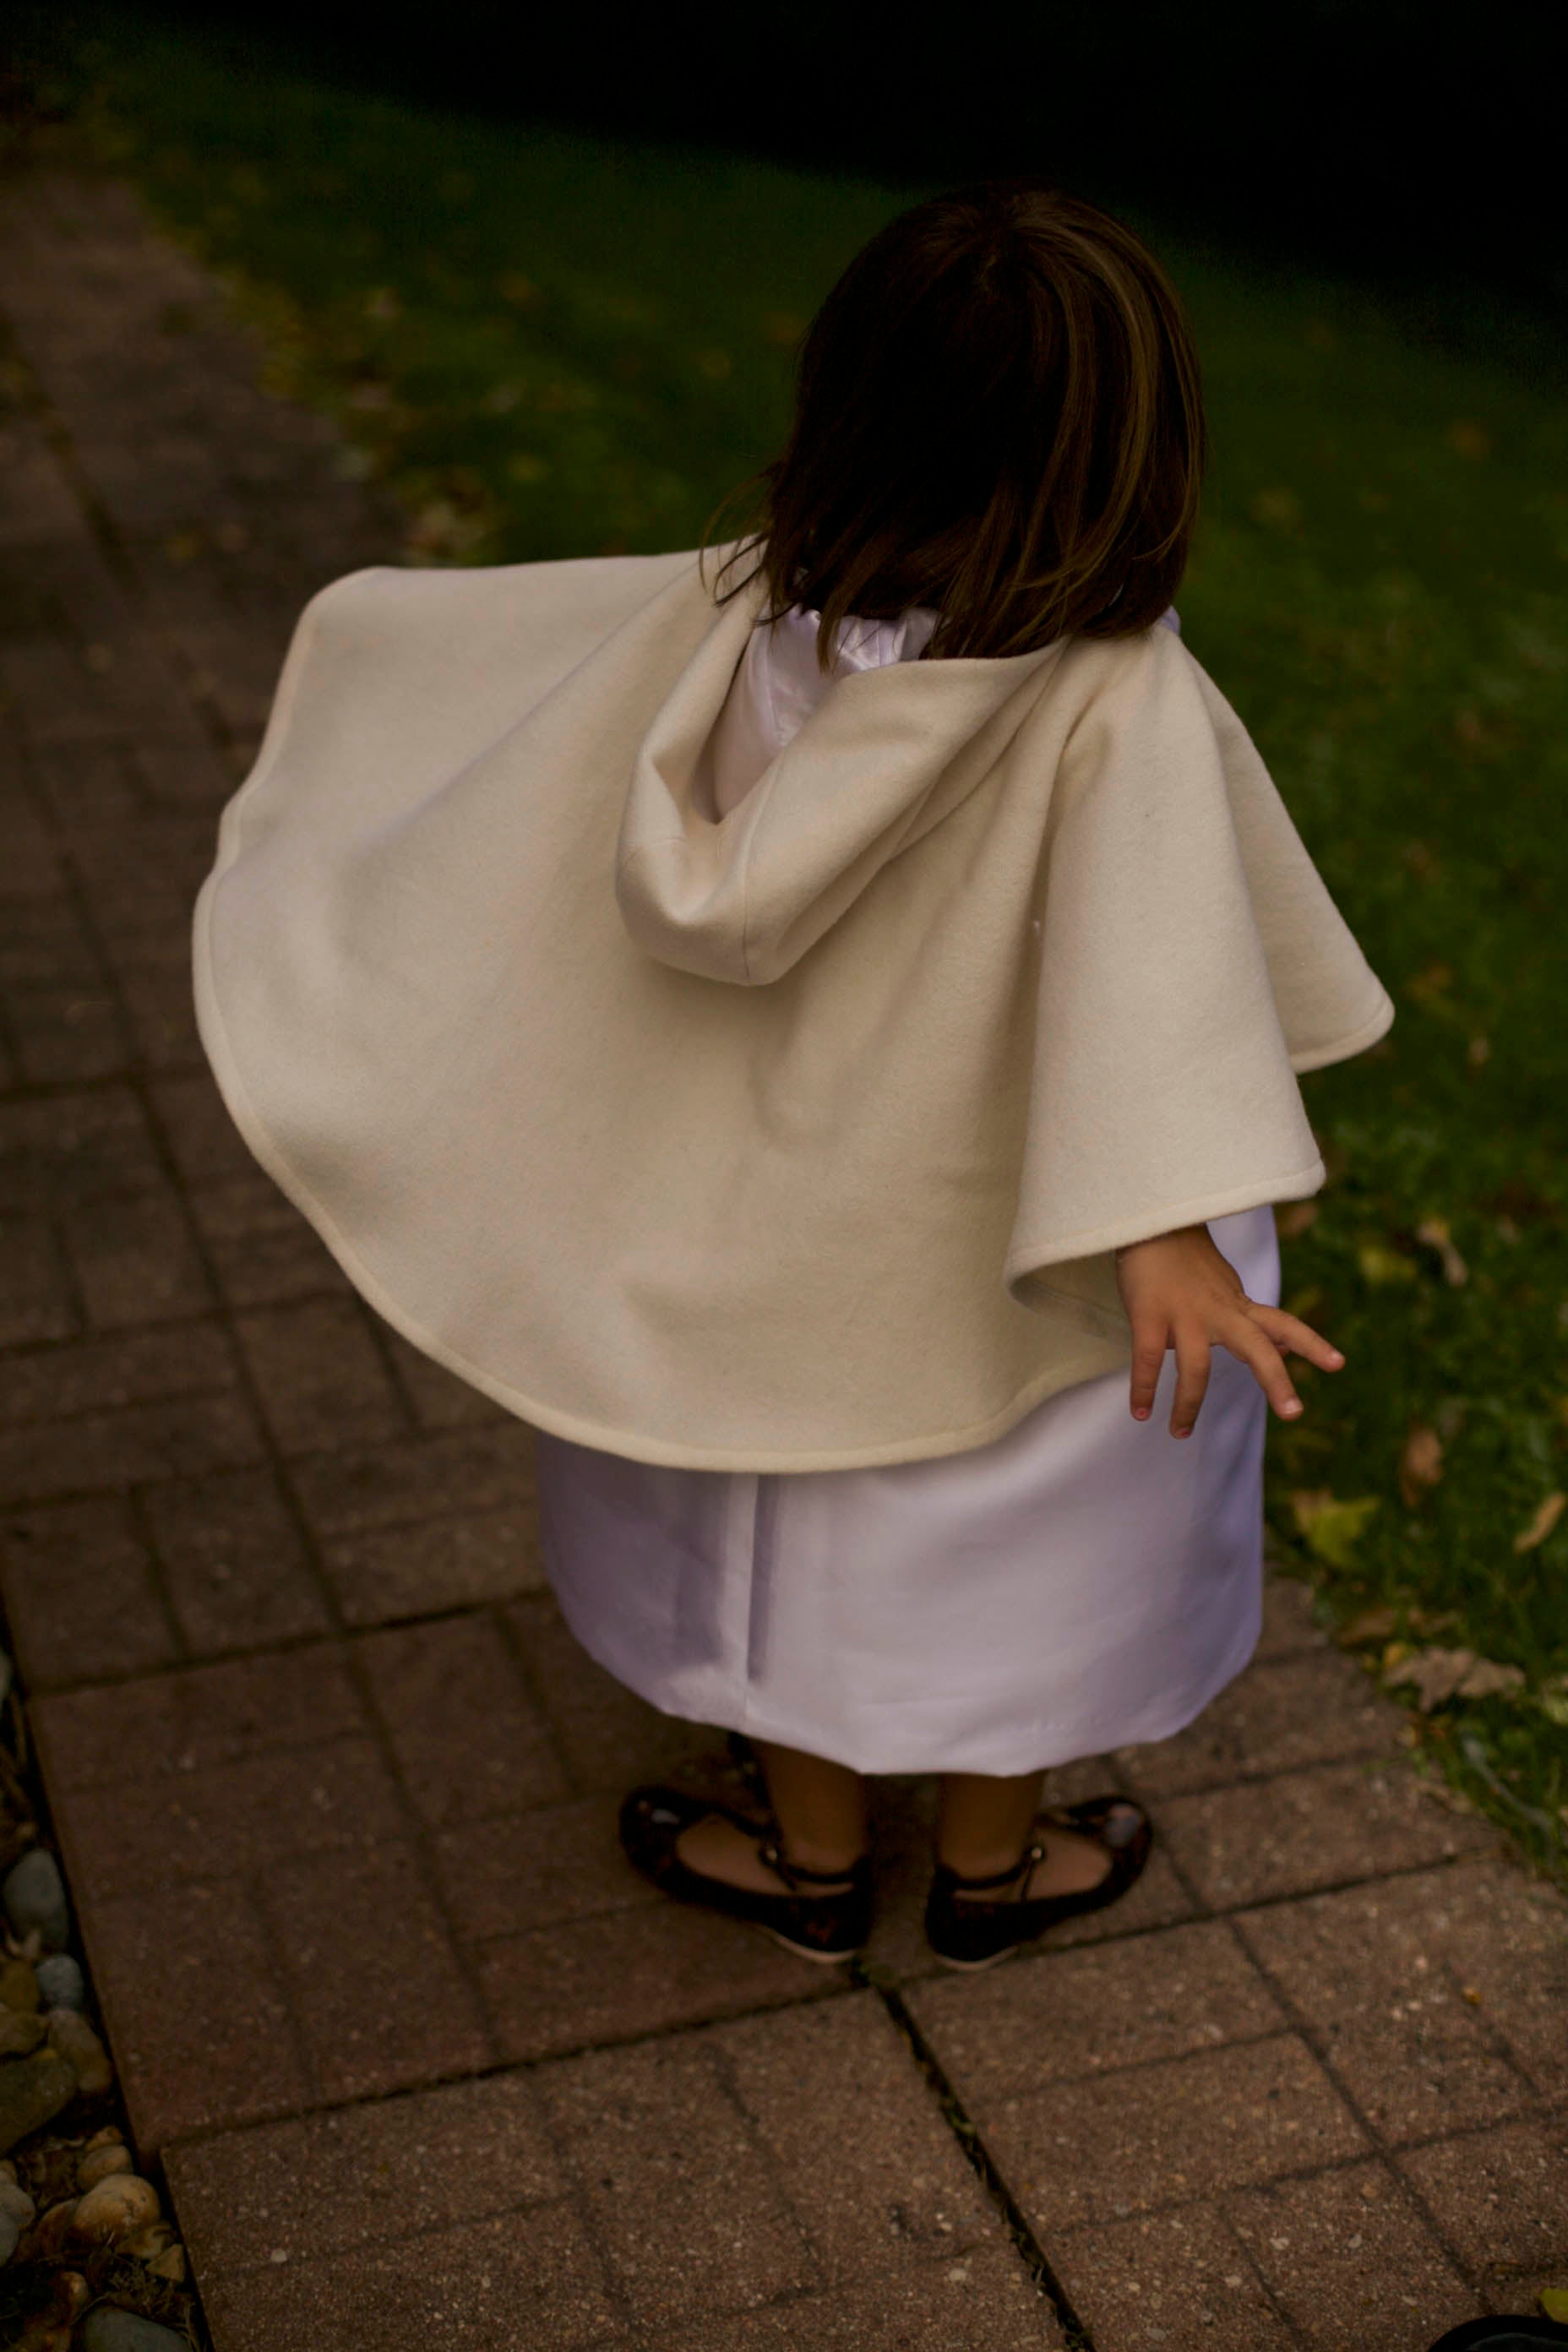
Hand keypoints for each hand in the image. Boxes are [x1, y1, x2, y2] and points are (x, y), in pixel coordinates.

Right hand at [1113, 1221, 1344, 1438]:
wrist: (1150, 1225)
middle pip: (1257, 1348)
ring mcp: (1185, 1314)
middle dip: (1277, 1380)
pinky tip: (1141, 1412)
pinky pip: (1148, 1360)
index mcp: (1238, 1306)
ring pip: (1197, 1368)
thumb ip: (1255, 1319)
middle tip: (1294, 1413)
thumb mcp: (1229, 1290)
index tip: (1338, 1364)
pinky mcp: (1150, 1315)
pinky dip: (1144, 1389)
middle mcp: (1219, 1312)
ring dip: (1188, 1406)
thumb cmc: (1188, 1261)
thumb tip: (1287, 1348)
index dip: (1311, 1344)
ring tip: (1181, 1433)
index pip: (1283, 1324)